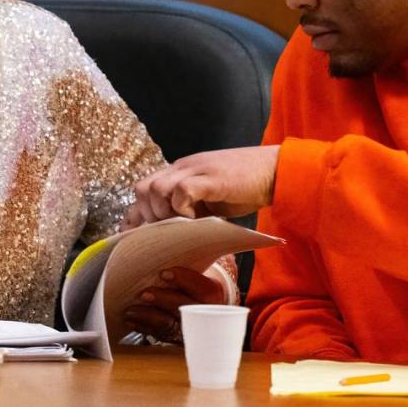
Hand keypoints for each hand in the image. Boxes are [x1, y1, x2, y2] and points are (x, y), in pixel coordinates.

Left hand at [123, 266, 224, 342]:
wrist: (202, 307)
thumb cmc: (192, 283)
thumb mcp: (196, 271)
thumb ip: (184, 262)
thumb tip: (155, 242)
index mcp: (213, 292)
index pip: (203, 287)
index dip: (183, 279)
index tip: (164, 273)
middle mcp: (205, 312)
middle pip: (185, 307)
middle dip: (163, 300)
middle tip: (144, 294)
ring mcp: (193, 328)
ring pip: (170, 325)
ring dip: (148, 317)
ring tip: (131, 310)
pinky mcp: (178, 339)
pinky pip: (160, 335)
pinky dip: (144, 328)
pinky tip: (132, 320)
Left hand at [124, 145, 279, 228]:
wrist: (274, 171)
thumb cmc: (243, 188)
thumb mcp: (209, 200)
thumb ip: (190, 210)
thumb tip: (172, 235)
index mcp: (179, 173)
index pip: (144, 190)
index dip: (136, 215)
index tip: (134, 238)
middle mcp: (182, 168)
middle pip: (142, 188)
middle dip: (147, 215)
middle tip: (164, 232)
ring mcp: (195, 171)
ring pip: (156, 189)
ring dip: (163, 212)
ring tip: (180, 226)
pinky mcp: (210, 178)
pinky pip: (182, 190)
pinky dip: (183, 208)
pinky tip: (195, 220)